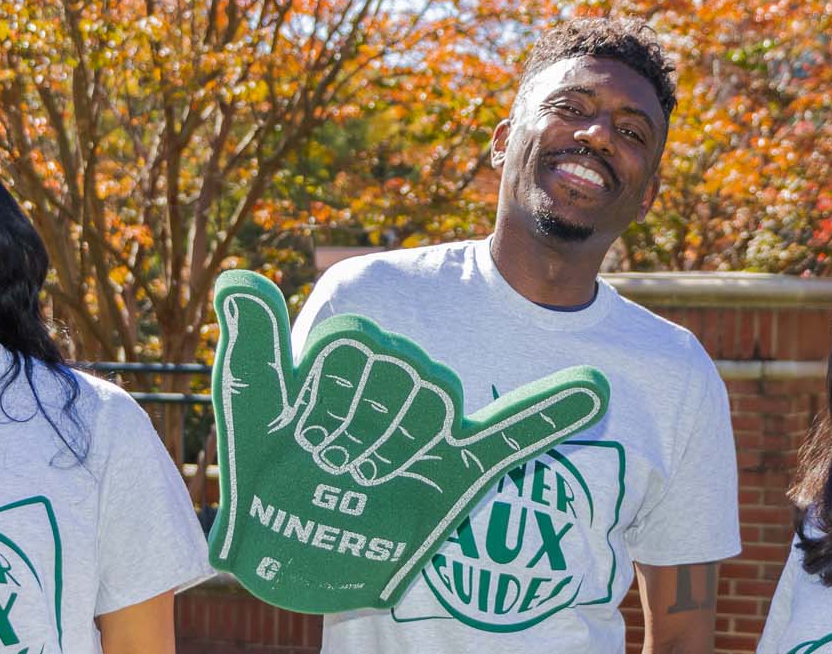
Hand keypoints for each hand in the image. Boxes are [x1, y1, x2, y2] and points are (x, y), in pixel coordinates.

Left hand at [207, 270, 609, 612]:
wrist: (296, 554)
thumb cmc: (265, 474)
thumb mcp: (250, 404)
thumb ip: (252, 339)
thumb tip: (237, 277)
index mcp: (353, 355)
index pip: (357, 345)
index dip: (324, 393)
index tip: (297, 431)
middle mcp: (397, 380)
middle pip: (395, 371)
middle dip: (353, 426)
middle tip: (327, 465)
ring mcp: (432, 423)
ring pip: (430, 404)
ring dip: (388, 450)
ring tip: (359, 481)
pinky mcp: (460, 466)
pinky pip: (516, 432)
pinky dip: (556, 411)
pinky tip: (594, 389)